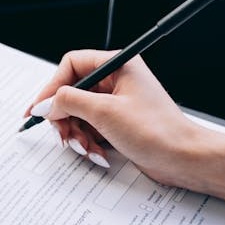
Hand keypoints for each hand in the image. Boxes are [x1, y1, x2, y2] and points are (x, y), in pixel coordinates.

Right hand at [24, 50, 205, 186]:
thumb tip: (44, 104)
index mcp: (117, 65)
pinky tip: (98, 153)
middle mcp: (116, 80)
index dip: (52, 87)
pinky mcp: (117, 122)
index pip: (71, 65)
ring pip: (78, 113)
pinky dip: (88, 142)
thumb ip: (67, 103)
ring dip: (76, 134)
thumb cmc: (156, 131)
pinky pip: (89, 128)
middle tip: (64, 134)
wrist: (184, 159)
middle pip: (71, 92)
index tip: (40, 109)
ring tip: (86, 147)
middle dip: (64, 117)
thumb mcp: (103, 112)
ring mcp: (117, 102)